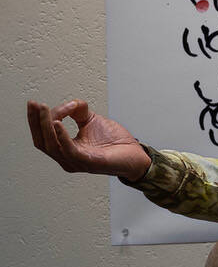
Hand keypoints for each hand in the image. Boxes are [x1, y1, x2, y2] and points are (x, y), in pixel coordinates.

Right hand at [26, 99, 150, 180]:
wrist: (135, 154)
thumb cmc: (115, 143)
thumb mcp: (92, 120)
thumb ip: (78, 111)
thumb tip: (68, 104)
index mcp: (66, 150)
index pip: (43, 136)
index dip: (35, 121)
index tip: (33, 104)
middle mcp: (67, 158)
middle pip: (42, 142)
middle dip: (36, 122)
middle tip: (34, 105)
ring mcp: (76, 162)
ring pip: (52, 146)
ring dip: (46, 126)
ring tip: (45, 110)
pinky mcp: (88, 162)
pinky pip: (69, 150)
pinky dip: (61, 136)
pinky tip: (57, 123)